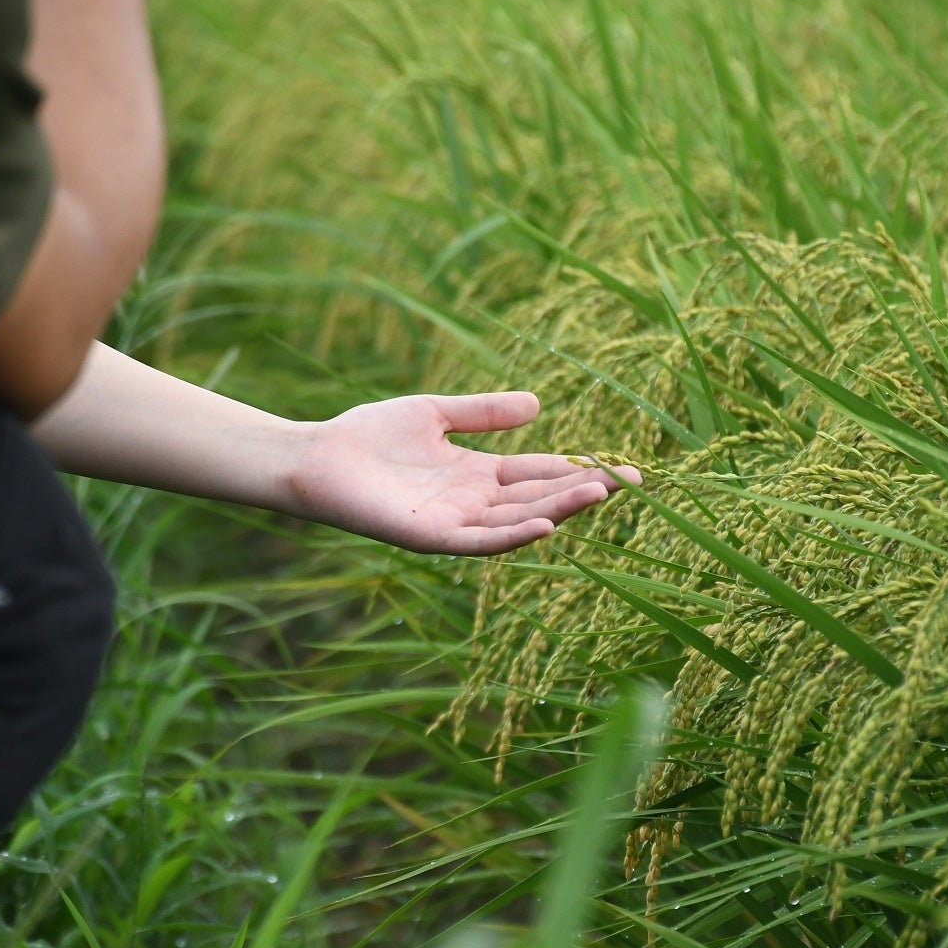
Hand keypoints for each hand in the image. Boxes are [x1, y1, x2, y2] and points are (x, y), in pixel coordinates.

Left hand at [280, 391, 639, 554]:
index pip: (538, 473)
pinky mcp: (431, 537)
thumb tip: (537, 404)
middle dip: (583, 490)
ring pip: (518, 520)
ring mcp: (454, 523)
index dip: (578, 469)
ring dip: (559, 509)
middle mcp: (472, 503)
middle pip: (538, 497)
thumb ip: (482, 413)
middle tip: (631, 480)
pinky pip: (479, 542)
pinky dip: (511, 536)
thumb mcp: (434, 414)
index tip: (621, 465)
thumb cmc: (368, 437)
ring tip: (599, 494)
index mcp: (476, 475)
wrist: (317, 458)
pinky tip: (543, 524)